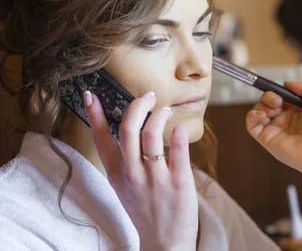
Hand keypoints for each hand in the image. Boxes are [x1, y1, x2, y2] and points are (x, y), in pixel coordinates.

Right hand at [85, 91, 197, 250]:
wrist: (165, 242)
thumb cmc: (146, 210)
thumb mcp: (125, 187)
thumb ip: (124, 161)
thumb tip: (128, 129)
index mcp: (117, 174)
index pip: (101, 139)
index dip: (95, 115)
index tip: (91, 95)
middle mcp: (133, 174)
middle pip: (128, 129)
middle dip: (138, 105)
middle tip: (149, 96)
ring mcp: (156, 178)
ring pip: (152, 134)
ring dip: (160, 115)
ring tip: (166, 111)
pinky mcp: (179, 181)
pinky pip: (179, 149)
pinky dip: (180, 133)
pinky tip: (180, 128)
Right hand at [245, 81, 301, 172]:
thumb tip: (286, 83)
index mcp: (295, 110)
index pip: (279, 96)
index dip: (277, 91)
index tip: (279, 90)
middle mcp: (284, 119)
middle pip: (267, 101)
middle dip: (269, 97)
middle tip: (278, 102)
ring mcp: (274, 128)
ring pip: (258, 111)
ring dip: (262, 105)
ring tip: (274, 110)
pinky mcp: (266, 138)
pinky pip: (251, 125)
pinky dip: (251, 116)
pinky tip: (262, 115)